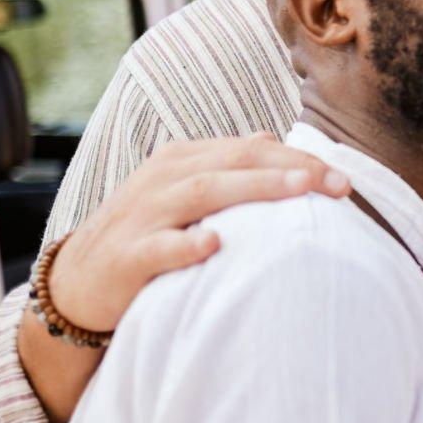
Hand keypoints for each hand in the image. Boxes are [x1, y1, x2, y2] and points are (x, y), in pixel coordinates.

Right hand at [48, 134, 348, 332]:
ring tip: (296, 189)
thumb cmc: (147, 234)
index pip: (251, 149)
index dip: (300, 158)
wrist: (76, 284)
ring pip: (202, 192)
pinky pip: (157, 248)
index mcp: (184, 160)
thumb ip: (228, 168)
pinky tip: (214, 243)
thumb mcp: (185, 193)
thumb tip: (272, 139)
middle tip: (336, 183)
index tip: (346, 180)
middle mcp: (164, 179)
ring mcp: (143, 216)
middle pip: (233, 162)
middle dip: (289, 168)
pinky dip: (185, 244)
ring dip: (252, 189)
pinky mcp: (125, 258)